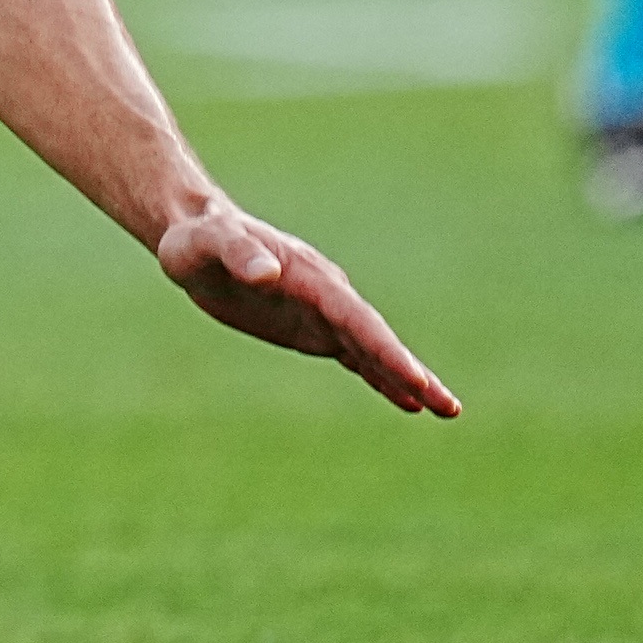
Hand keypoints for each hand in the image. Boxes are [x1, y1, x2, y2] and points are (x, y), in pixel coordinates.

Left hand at [154, 196, 460, 417]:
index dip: (386, 349)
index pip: (355, 317)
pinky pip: (353, 354)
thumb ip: (238, 252)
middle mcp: (324, 293)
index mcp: (307, 275)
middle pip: (376, 336)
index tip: (416, 378)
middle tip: (448, 406)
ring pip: (371, 348)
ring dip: (406, 377)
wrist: (194, 232)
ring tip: (443, 409)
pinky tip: (405, 400)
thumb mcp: (208, 243)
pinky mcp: (310, 326)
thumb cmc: (196, 237)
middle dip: (410, 370)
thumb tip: (267, 272)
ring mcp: (320, 311)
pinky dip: (380, 376)